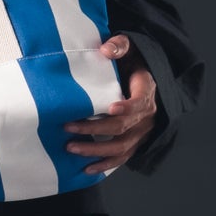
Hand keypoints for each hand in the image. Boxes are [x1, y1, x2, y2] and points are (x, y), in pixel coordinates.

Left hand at [66, 33, 158, 178]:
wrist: (144, 77)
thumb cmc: (133, 63)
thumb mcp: (131, 48)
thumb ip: (120, 46)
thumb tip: (106, 50)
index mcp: (146, 91)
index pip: (138, 103)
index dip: (125, 108)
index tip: (109, 108)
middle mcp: (146, 115)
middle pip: (122, 127)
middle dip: (95, 129)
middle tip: (68, 127)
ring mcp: (141, 132)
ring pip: (121, 147)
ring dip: (96, 150)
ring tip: (71, 148)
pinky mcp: (134, 142)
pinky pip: (121, 158)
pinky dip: (105, 165)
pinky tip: (87, 169)